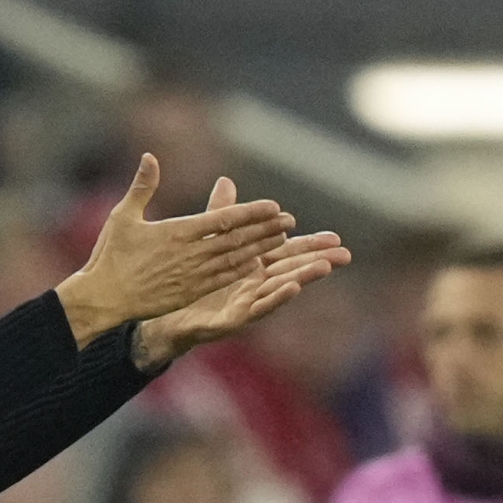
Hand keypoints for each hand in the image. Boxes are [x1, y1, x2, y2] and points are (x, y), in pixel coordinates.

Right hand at [58, 160, 291, 348]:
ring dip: (260, 249)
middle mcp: (191, 254)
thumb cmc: (111, 256)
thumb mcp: (124, 216)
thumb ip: (142, 186)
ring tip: (281, 239)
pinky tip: (259, 265)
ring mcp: (193, 276)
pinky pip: (224, 280)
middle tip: (289, 219)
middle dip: (265, 229)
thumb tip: (150, 156)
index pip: (223, 219)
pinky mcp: (191, 293)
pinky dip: (243, 271)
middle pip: (236, 239)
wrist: (105, 298)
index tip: (273, 206)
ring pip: (235, 260)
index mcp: (178, 232)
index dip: (251, 213)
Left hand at [134, 228, 352, 370]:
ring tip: (324, 268)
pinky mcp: (230, 320)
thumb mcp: (203, 240)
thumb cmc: (185, 281)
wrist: (157, 312)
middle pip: (291, 271)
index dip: (310, 245)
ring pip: (279, 289)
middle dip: (318, 263)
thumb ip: (220, 214)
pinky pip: (257, 309)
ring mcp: (244, 305)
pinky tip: (292, 288)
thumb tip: (226, 181)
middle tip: (345, 255)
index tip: (335, 237)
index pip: (286, 253)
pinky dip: (276, 298)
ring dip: (303, 278)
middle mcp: (252, 287)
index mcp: (250, 267)